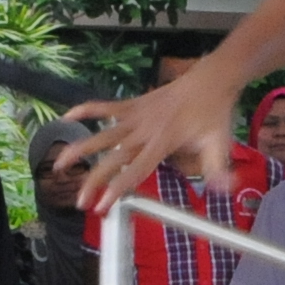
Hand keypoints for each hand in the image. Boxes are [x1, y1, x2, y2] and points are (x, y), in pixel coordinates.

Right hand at [77, 64, 247, 209]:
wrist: (211, 78)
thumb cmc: (214, 113)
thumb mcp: (219, 143)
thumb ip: (217, 169)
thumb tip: (225, 190)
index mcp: (162, 143)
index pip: (134, 171)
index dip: (116, 189)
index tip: (101, 206)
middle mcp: (143, 131)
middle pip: (112, 158)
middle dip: (94, 181)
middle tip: (80, 201)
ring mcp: (135, 116)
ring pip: (101, 135)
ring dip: (79, 149)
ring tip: (59, 164)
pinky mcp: (133, 104)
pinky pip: (104, 107)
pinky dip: (86, 110)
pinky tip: (67, 117)